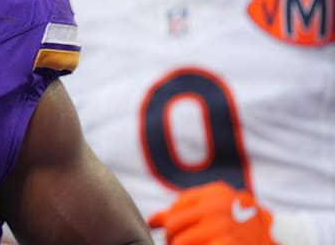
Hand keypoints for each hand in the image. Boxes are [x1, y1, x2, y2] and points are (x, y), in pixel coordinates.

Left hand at [148, 181, 273, 244]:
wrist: (282, 240)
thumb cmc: (244, 224)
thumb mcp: (220, 209)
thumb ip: (187, 210)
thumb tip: (152, 221)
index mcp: (217, 193)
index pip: (176, 208)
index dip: (169, 223)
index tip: (172, 233)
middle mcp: (218, 207)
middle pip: (174, 225)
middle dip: (171, 239)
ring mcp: (223, 227)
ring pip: (179, 242)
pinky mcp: (227, 244)